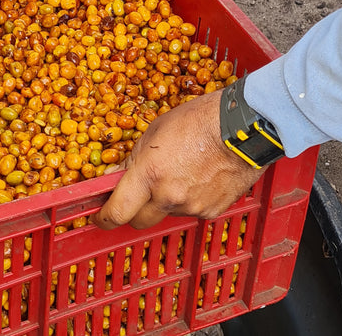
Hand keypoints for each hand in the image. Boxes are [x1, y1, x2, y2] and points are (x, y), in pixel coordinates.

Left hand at [94, 91, 264, 229]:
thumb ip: (133, 160)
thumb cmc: (198, 120)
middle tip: (134, 196)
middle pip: (138, 221)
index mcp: (150, 174)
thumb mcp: (154, 132)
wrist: (242, 128)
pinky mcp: (211, 212)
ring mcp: (192, 207)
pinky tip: (196, 177)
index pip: (117, 211)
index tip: (99, 215)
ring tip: (178, 172)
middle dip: (132, 211)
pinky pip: (190, 211)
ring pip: (165, 214)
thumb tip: (114, 178)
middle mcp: (169, 196)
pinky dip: (187, 200)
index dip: (103, 217)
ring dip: (163, 202)